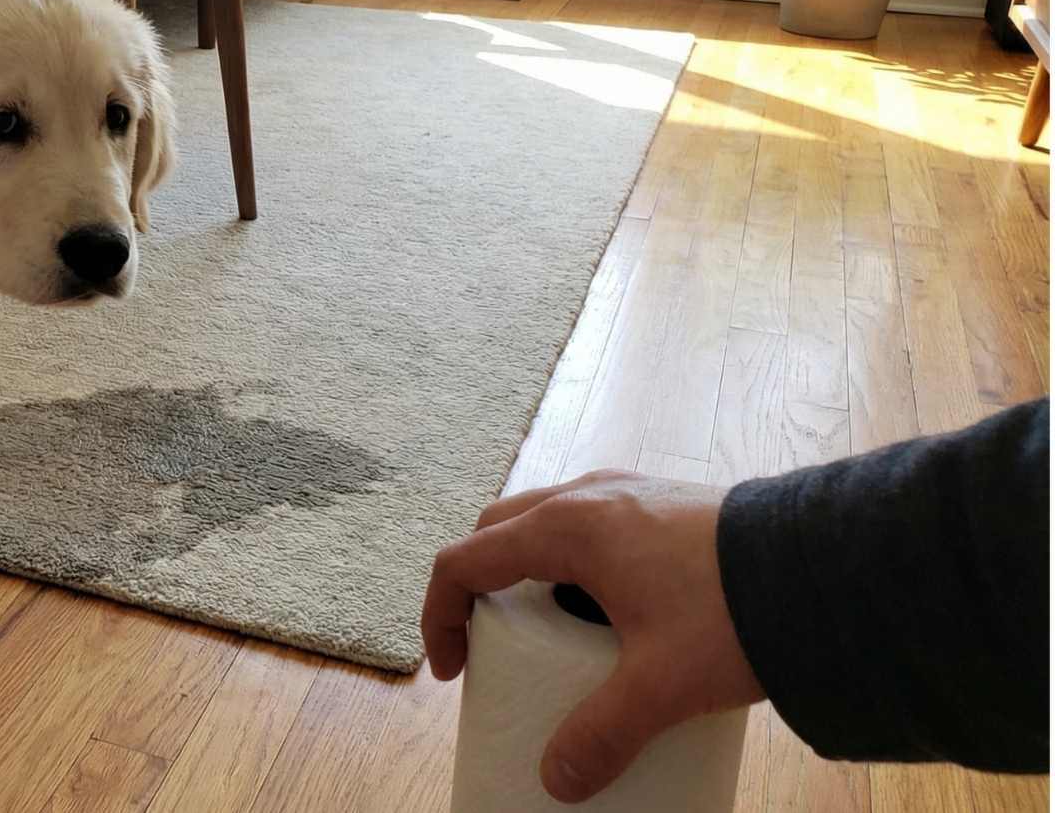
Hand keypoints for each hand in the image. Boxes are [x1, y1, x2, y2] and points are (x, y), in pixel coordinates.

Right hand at [421, 470, 765, 802]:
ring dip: (528, 569)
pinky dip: (573, 561)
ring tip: (551, 628)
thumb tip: (558, 781)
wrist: (830, 564)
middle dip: (479, 587)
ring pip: (546, 520)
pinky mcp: (665, 502)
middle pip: (497, 532)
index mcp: (567, 527)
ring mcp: (629, 491)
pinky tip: (611, 608)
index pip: (464, 562)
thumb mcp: (661, 684)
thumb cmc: (737, 610)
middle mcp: (588, 495)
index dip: (441, 617)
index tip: (457, 672)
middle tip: (494, 645)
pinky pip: (593, 524)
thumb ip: (603, 733)